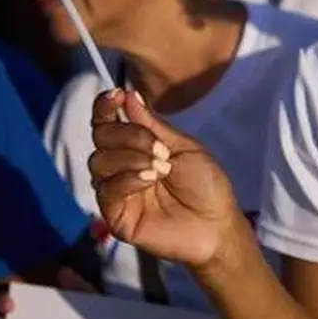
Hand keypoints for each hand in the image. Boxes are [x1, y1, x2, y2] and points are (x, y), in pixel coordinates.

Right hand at [89, 89, 239, 268]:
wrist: (218, 223)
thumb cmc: (205, 185)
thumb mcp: (183, 147)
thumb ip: (152, 126)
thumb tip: (129, 96)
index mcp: (135, 147)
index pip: (107, 123)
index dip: (105, 107)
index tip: (116, 95)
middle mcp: (120, 167)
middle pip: (100, 138)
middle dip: (129, 135)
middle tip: (160, 148)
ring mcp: (116, 191)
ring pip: (99, 161)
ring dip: (130, 156)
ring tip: (161, 167)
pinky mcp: (116, 215)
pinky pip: (106, 190)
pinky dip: (127, 178)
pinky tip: (149, 179)